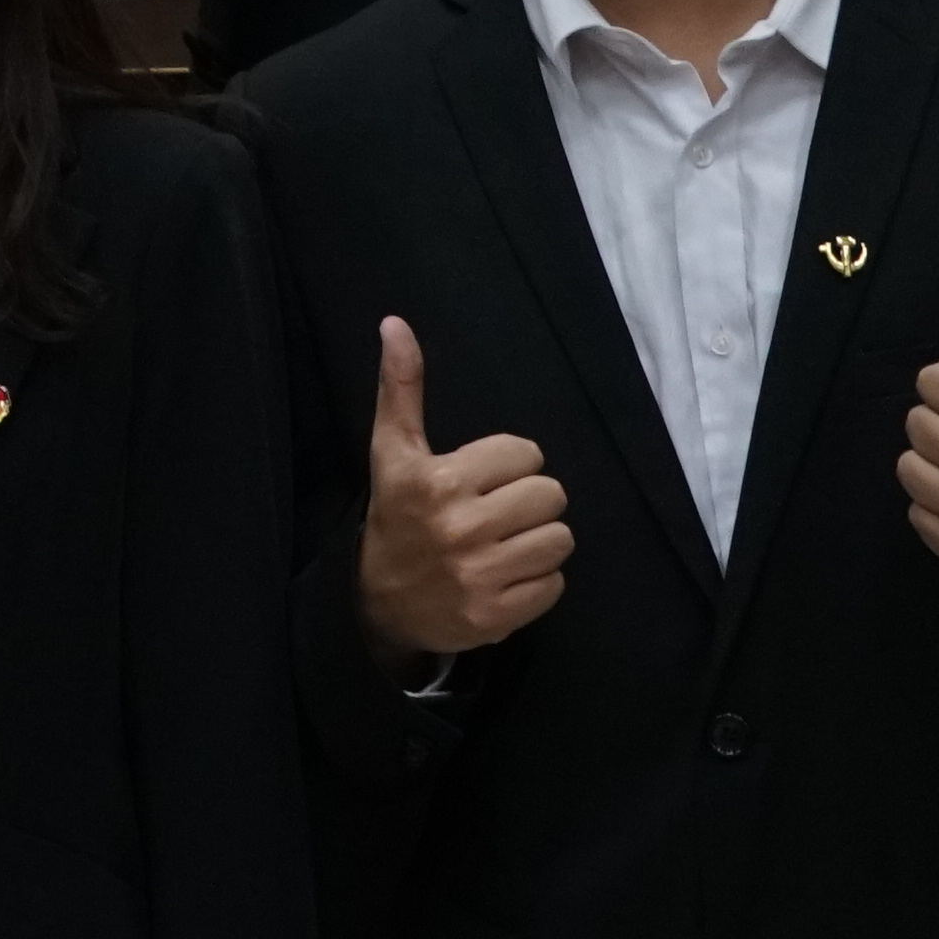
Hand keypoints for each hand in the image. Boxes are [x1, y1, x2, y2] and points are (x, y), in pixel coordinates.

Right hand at [354, 317, 573, 661]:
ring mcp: (478, 577)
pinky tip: (505, 577)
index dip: (510, 466)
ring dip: (539, 541)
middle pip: (550, 496)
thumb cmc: (395, 516)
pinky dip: (538, 582)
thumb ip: (400, 387)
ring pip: (560, 540)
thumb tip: (395, 322)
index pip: (526, 454)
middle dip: (530, 502)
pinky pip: (555, 585)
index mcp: (437, 482)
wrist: (378, 605)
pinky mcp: (496, 617)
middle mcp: (459, 528)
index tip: (481, 481)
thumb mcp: (392, 451)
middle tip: (498, 514)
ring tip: (505, 545)